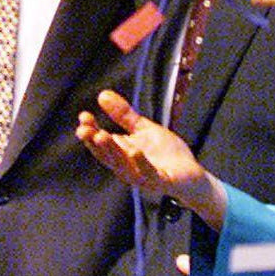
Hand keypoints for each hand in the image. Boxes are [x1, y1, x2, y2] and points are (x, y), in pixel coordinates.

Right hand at [77, 91, 226, 227]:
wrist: (191, 174)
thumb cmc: (166, 154)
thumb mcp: (143, 129)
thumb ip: (124, 114)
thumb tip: (103, 94)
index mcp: (121, 153)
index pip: (100, 143)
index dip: (90, 131)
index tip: (83, 116)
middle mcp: (127, 166)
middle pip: (107, 155)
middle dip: (94, 142)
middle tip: (84, 129)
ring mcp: (142, 176)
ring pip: (123, 165)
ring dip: (112, 151)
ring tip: (103, 135)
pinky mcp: (161, 181)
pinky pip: (148, 174)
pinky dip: (140, 163)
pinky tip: (134, 151)